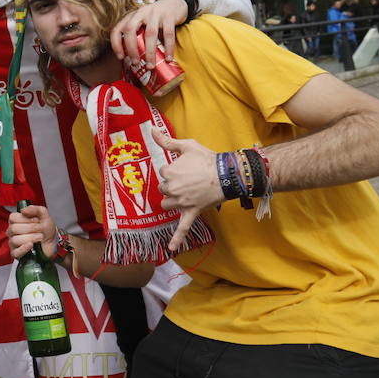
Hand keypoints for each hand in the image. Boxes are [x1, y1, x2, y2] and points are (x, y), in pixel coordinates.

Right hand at [7, 204, 57, 259]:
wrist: (53, 242)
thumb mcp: (44, 216)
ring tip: (40, 237)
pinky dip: (23, 248)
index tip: (36, 220)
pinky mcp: (17, 254)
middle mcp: (12, 231)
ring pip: (15, 240)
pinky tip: (31, 245)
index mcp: (16, 221)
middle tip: (41, 230)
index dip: (25, 219)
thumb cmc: (46, 229)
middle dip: (31, 228)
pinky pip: (15, 252)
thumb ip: (35, 209)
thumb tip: (23, 210)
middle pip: (14, 229)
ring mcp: (13, 243)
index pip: (13, 218)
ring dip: (31, 238)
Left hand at [110, 0, 185, 65]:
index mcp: (131, 16)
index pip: (117, 29)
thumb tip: (134, 59)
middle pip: (130, 30)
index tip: (121, 57)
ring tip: (151, 65)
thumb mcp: (143, 23)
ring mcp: (155, 13)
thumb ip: (138, 35)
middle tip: (135, 62)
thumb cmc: (156, 18)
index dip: (116, 44)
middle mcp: (140, 13)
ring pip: (150, 34)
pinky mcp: (169, 16)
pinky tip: (168, 58)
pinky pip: (168, 34)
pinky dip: (168, 48)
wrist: (175, 3)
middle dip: (131, 49)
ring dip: (150, 52)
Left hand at [153, 129, 221, 251]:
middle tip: (189, 179)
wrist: (227, 174)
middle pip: (164, 188)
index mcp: (169, 173)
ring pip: (167, 204)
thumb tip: (151, 129)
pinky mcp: (191, 212)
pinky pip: (183, 228)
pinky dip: (176, 239)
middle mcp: (172, 189)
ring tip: (184, 194)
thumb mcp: (186, 145)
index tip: (186, 167)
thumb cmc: (207, 158)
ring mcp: (181, 202)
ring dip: (172, 200)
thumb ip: (167, 140)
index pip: (163, 173)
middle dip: (173, 184)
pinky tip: (171, 249)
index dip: (174, 169)